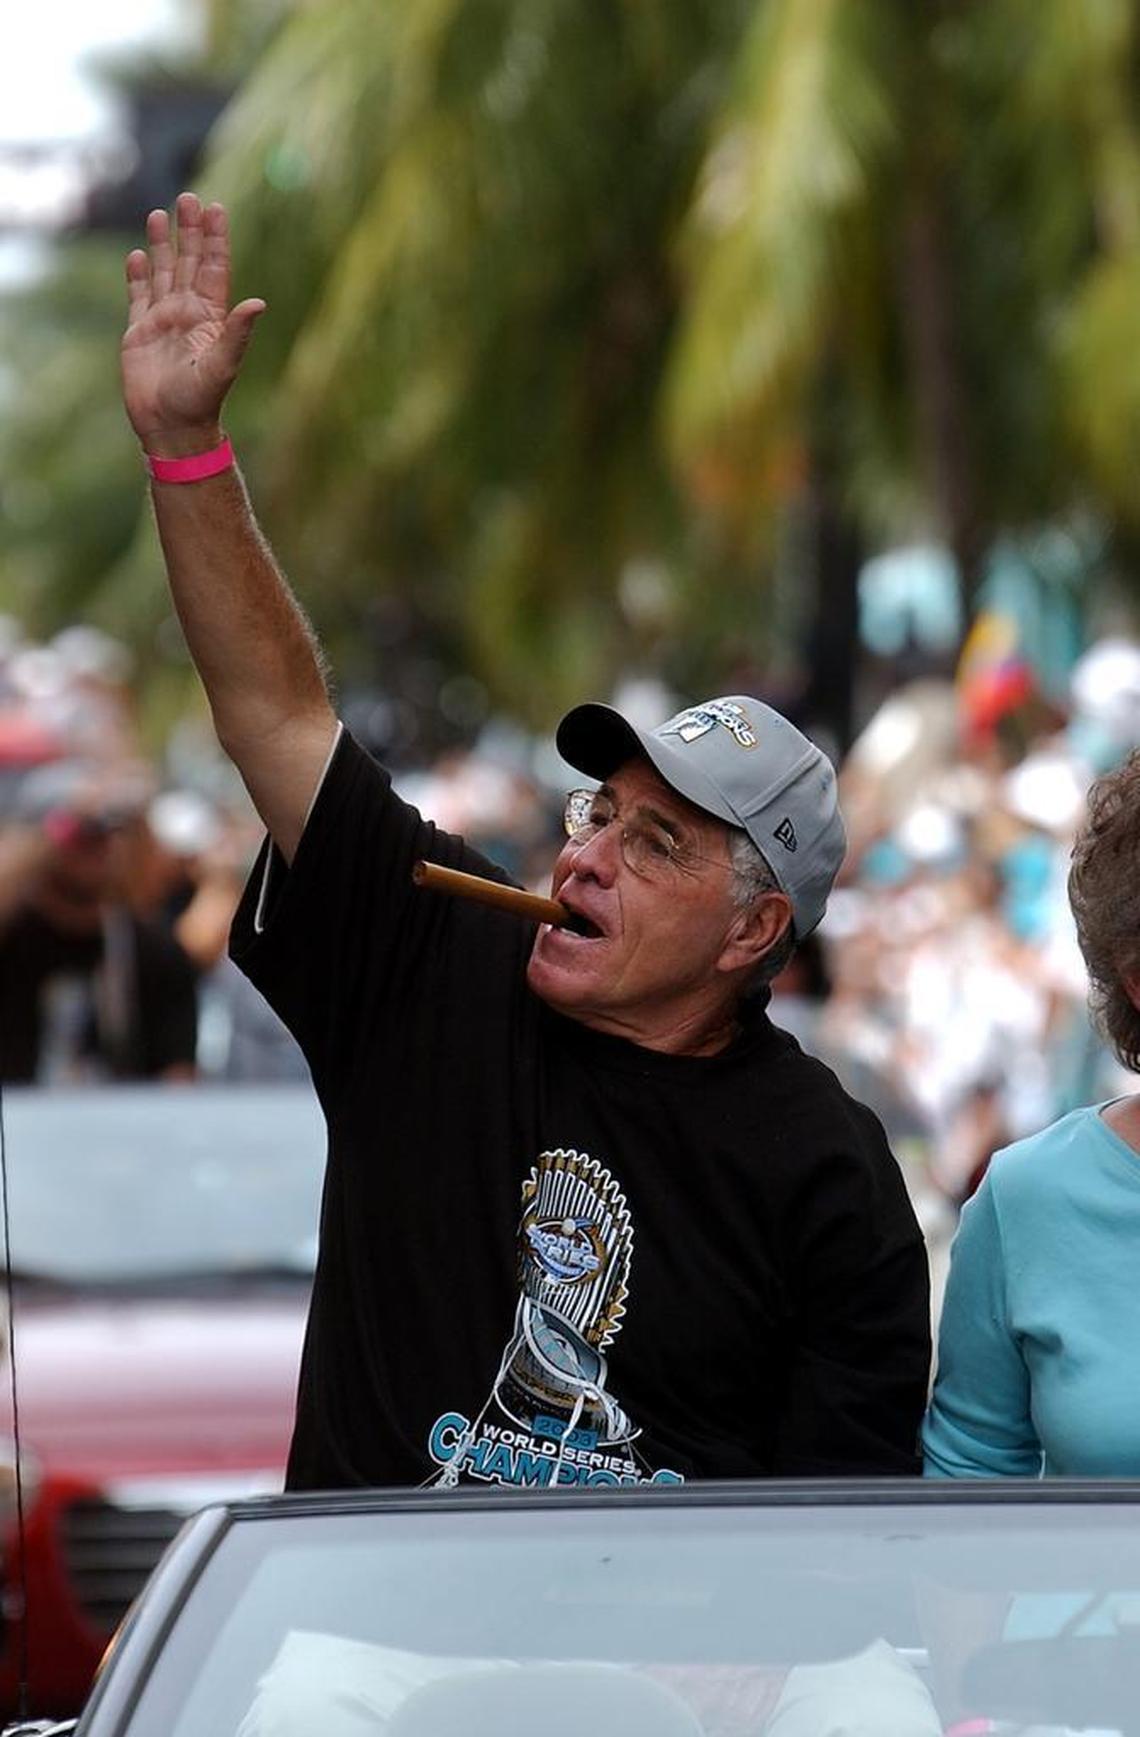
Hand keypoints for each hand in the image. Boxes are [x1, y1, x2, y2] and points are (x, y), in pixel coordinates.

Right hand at [122, 192, 265, 453]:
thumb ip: (238, 333)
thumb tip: (259, 303)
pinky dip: (138, 275)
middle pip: (188, 262)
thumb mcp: (222, 365)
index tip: (217, 208)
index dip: (215, 239)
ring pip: (163, 273)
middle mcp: (187, 313)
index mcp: (210, 317)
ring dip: (163, 244)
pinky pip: (138, 296)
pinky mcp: (138, 332)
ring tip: (160, 213)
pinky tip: (139, 254)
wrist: (170, 428)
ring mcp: (162, 321)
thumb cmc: (200, 402)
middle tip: (189, 198)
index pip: (213, 268)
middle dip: (189, 231)